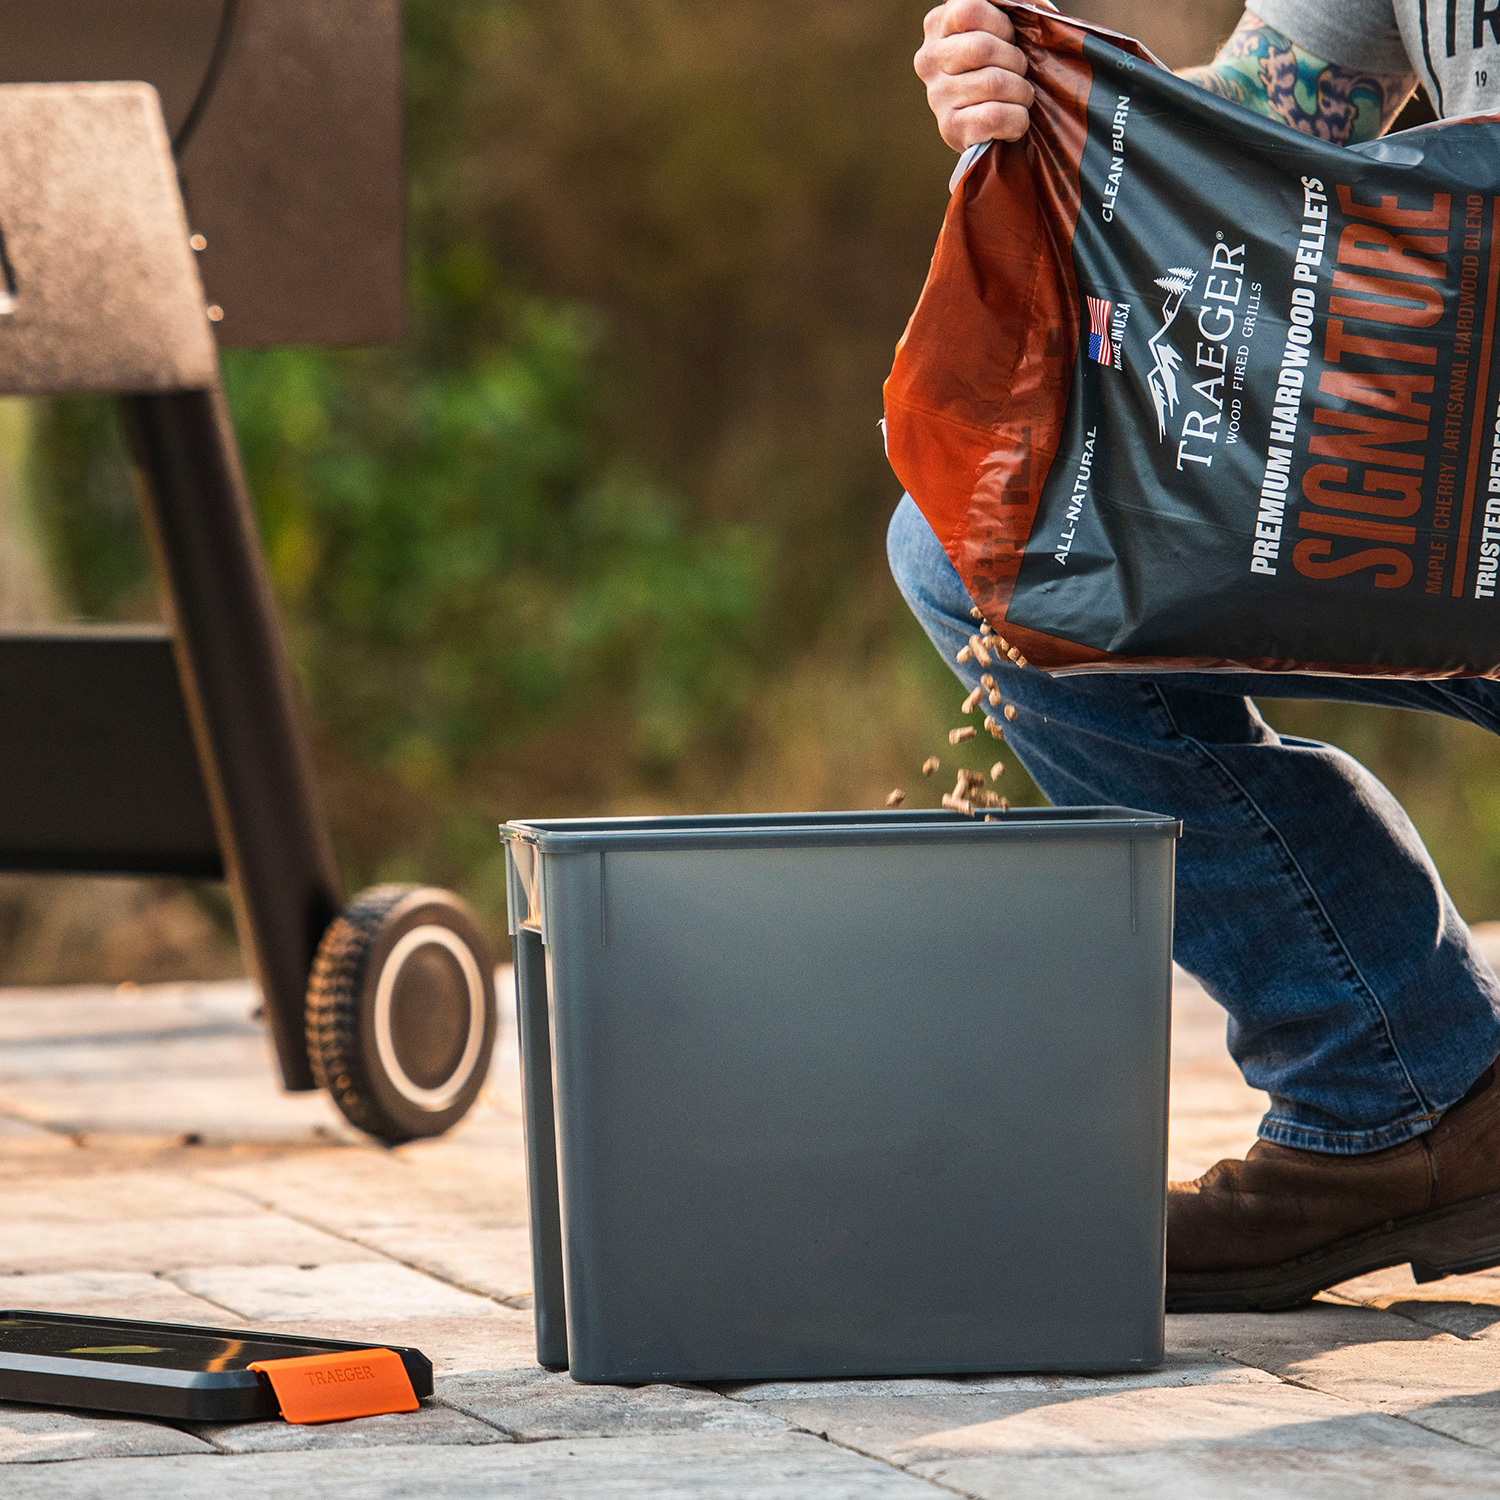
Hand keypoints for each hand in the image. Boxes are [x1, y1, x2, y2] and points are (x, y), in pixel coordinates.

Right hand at [915, 0, 1034, 151]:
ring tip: (1020, 98)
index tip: (1008, 39)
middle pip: (981, 48)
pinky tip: (1015, 121)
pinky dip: (1017, 119)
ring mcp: (936, 96)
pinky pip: (995, 116)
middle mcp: (929, 60)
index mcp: (938, 26)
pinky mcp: (950, 128)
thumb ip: (1004, 7)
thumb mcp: (1000, 28)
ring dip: (1022, 92)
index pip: (969, 10)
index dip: (1001, 24)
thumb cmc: (1003, 65)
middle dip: (1015, 61)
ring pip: (993, 83)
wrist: (994, 126)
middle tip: (1019, 73)